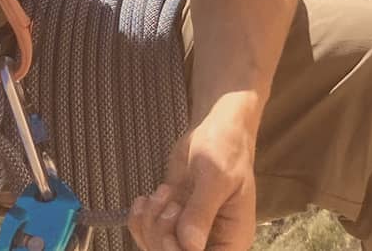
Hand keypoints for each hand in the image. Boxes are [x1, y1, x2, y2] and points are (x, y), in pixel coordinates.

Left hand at [127, 107, 257, 250]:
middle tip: (169, 199)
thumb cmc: (224, 149)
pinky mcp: (173, 220)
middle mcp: (211, 243)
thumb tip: (189, 244)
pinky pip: (147, 233)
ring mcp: (190, 232)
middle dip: (161, 233)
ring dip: (150, 222)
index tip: (168, 235)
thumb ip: (201, 211)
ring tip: (163, 191)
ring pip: (156, 247)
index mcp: (231, 242)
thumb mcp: (215, 177)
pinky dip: (140, 219)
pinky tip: (145, 199)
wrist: (215, 131)